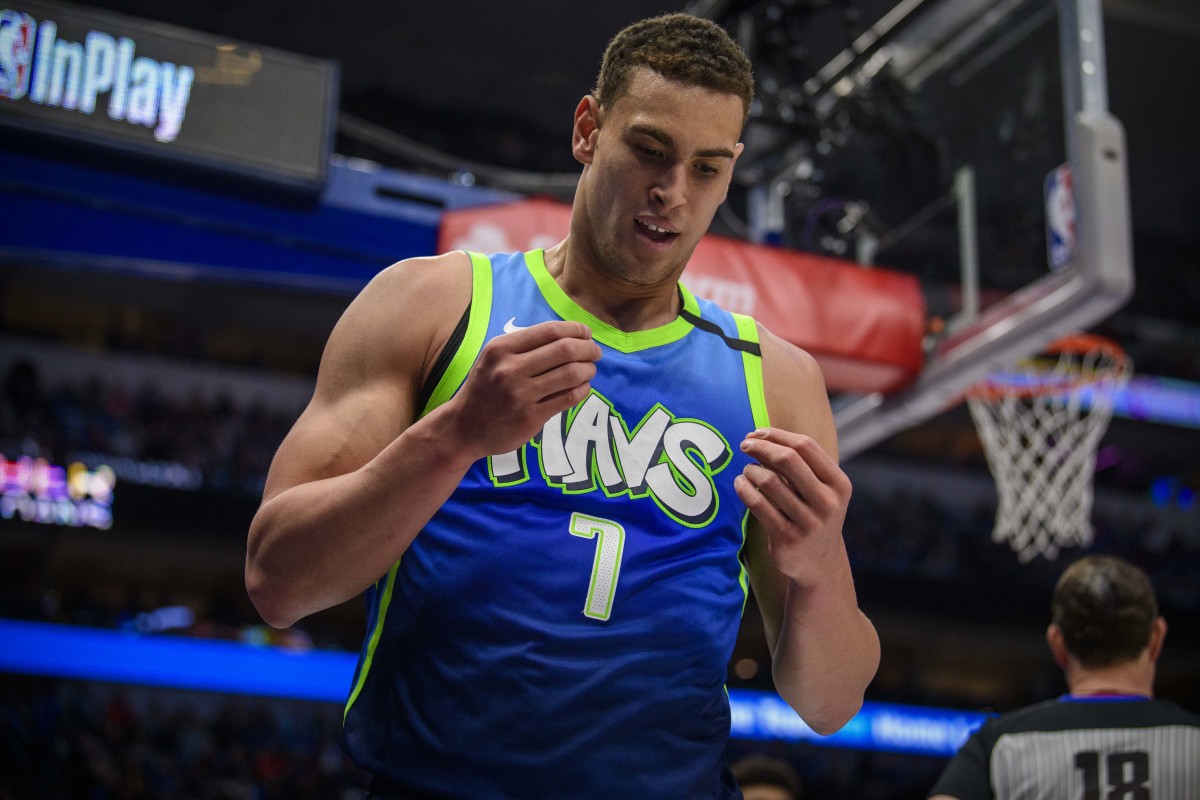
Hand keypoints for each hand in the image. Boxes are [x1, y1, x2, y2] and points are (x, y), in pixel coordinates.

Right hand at [446, 320, 601, 458]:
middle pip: (565, 350)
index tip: (586, 334)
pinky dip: (582, 389)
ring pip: (571, 374)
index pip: (550, 331)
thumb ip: (525, 345)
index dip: (575, 330)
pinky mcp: (531, 417)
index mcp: (502, 348)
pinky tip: (582, 387)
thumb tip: (570, 335)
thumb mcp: (494, 358)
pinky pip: (568, 398)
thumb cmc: (484, 388)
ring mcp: (521, 395)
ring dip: (588, 369)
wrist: (463, 427)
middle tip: (595, 352)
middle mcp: (510, 369)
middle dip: (588, 348)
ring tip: (590, 370)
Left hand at [734, 428, 851, 586]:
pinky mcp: (787, 538)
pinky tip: (739, 484)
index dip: (777, 435)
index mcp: (839, 484)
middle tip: (745, 444)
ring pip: (769, 482)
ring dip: (751, 470)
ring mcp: (808, 522)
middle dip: (761, 447)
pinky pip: (758, 504)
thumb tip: (760, 435)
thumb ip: (801, 465)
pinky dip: (744, 489)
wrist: (819, 564)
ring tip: (746, 470)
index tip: (757, 432)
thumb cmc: (814, 515)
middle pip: (787, 459)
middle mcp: (827, 502)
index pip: (806, 446)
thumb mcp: (821, 491)